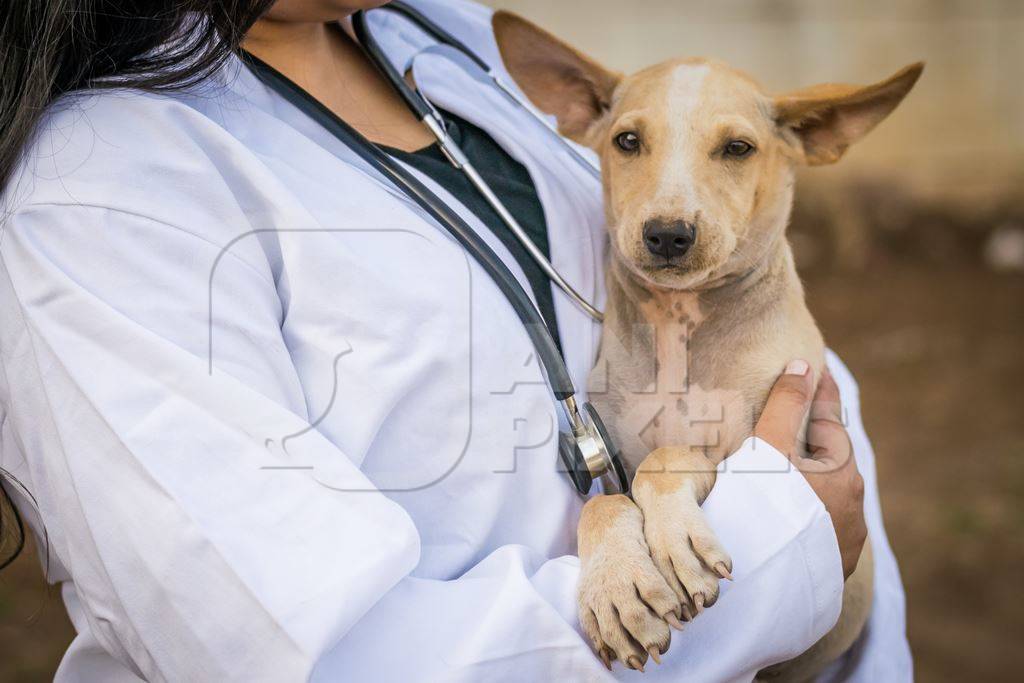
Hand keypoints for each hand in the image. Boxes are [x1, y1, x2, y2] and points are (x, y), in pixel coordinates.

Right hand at [754, 360, 866, 578]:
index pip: (829, 418)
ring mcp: (844, 540)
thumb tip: (804, 364)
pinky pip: (822, 525)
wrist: (762, 585)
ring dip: (814, 476)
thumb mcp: (769, 448)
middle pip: (832, 458)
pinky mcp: (829, 565)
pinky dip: (809, 509)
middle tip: (804, 416)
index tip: (820, 367)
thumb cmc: (763, 508)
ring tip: (796, 469)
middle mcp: (853, 506)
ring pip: (830, 494)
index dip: (821, 390)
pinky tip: (796, 515)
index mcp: (842, 472)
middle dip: (819, 436)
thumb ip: (786, 405)